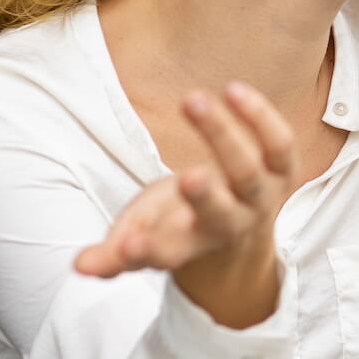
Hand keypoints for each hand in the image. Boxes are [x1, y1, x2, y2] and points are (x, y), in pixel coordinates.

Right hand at [73, 82, 297, 328]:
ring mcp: (259, 197)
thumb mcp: (142, 236)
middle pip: (220, 214)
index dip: (146, 250)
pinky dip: (260, 117)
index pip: (166, 253)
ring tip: (192, 98)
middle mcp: (228, 225)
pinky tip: (232, 90)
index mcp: (187, 245)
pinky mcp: (282, 170)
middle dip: (205, 198)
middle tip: (189, 177)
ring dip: (222, 135)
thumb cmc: (176, 223)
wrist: (240, 226)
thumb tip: (77, 267)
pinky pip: (278, 143)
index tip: (126, 244)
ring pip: (248, 171)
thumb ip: (113, 253)